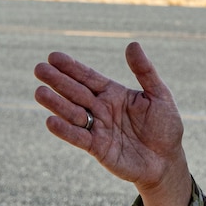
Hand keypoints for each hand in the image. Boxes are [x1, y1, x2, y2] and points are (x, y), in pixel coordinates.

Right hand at [36, 43, 187, 192]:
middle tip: (38, 69)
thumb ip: (145, 71)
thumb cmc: (165, 126)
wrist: (167, 161)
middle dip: (57, 81)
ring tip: (39, 92)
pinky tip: (50, 121)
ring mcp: (98, 129)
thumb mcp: (159, 95)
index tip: (53, 56)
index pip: (88, 77)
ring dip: (56, 103)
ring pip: (73, 113)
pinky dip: (65, 130)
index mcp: (113, 94)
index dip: (71, 67)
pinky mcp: (97, 148)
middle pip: (76, 92)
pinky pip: (78, 138)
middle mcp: (101, 109)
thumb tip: (132, 44)